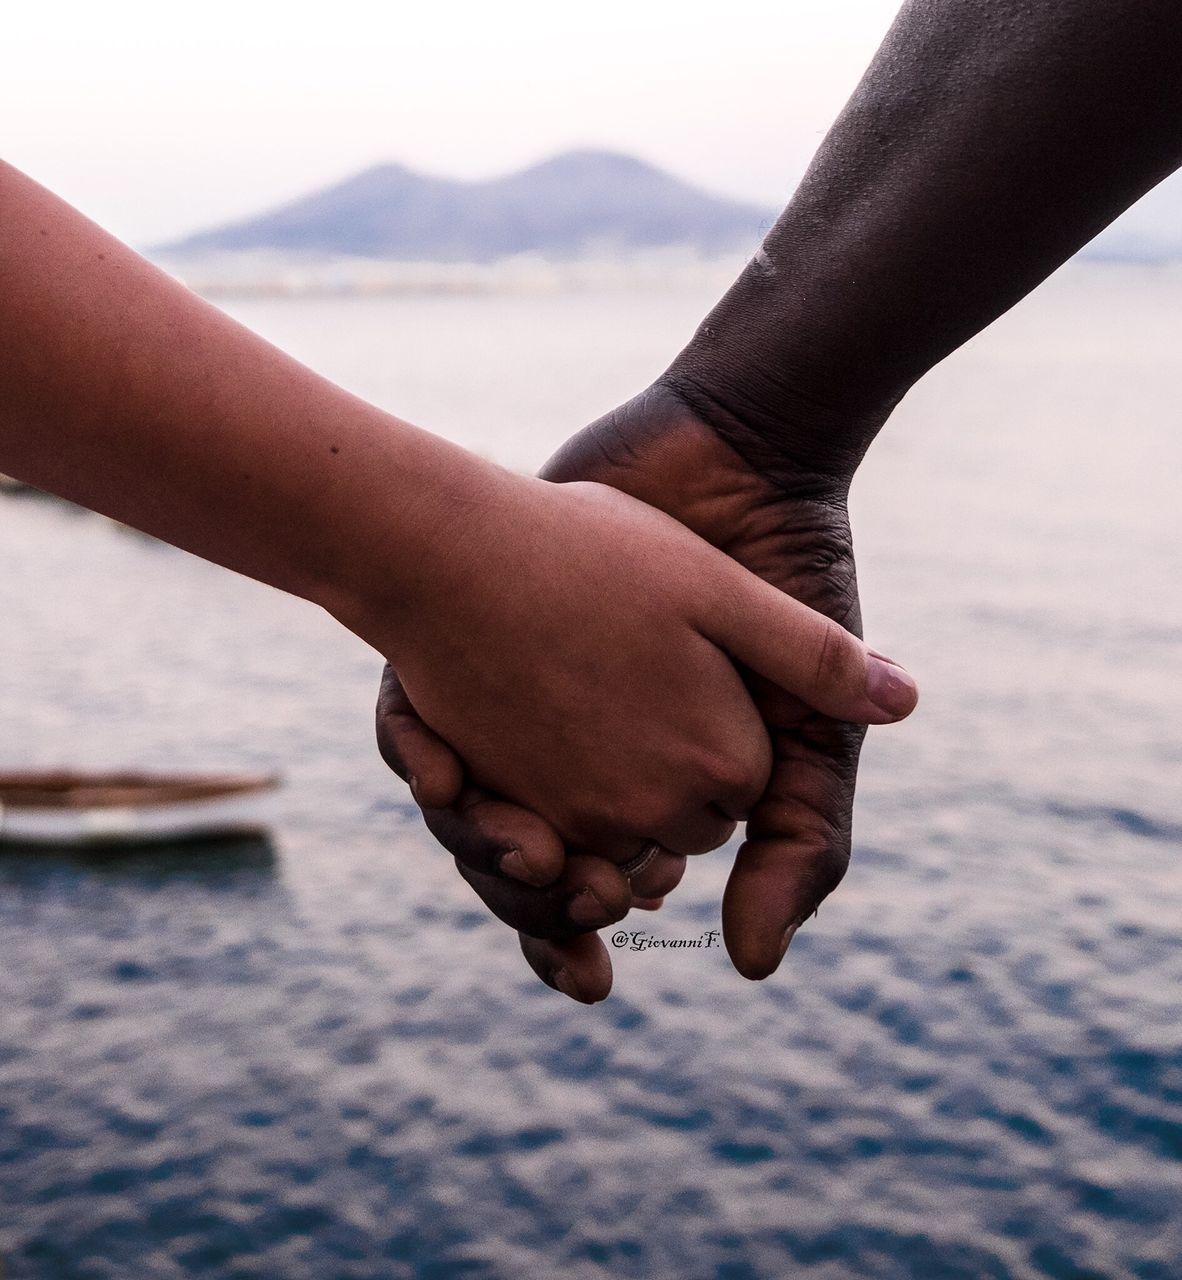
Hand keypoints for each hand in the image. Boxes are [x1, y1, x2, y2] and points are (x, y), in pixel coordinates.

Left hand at [378, 389, 915, 998]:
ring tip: (496, 830)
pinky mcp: (475, 641)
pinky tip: (438, 762)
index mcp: (652, 788)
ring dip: (464, 833)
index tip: (587, 934)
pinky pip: (414, 725)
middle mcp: (581, 751)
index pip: (596, 888)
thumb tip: (752, 967)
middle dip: (512, 888)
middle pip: (515, 860)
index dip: (575, 926)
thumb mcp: (808, 734)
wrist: (738, 466)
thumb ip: (801, 844)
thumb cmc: (783, 601)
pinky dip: (415, 751)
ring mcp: (523, 700)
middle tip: (533, 873)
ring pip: (460, 807)